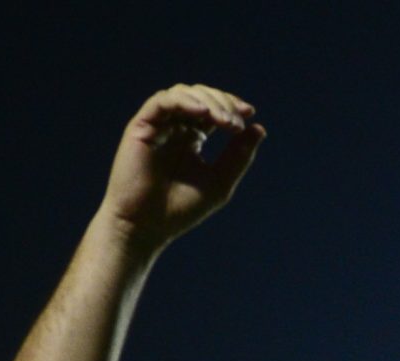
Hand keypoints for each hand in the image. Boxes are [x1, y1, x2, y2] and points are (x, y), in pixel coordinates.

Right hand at [99, 84, 263, 252]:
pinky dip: (184, 101)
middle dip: (223, 103)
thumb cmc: (179, 209)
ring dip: (208, 102)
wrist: (145, 227)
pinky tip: (203, 111)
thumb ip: (238, 156)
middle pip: (201, 97)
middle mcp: (174, 128)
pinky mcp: (141, 127)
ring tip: (225, 121)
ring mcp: (158, 126)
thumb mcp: (219, 182)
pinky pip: (162, 102)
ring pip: (183, 94)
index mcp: (192, 139)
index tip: (250, 112)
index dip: (231, 106)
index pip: (213, 110)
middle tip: (237, 123)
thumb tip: (258, 128)